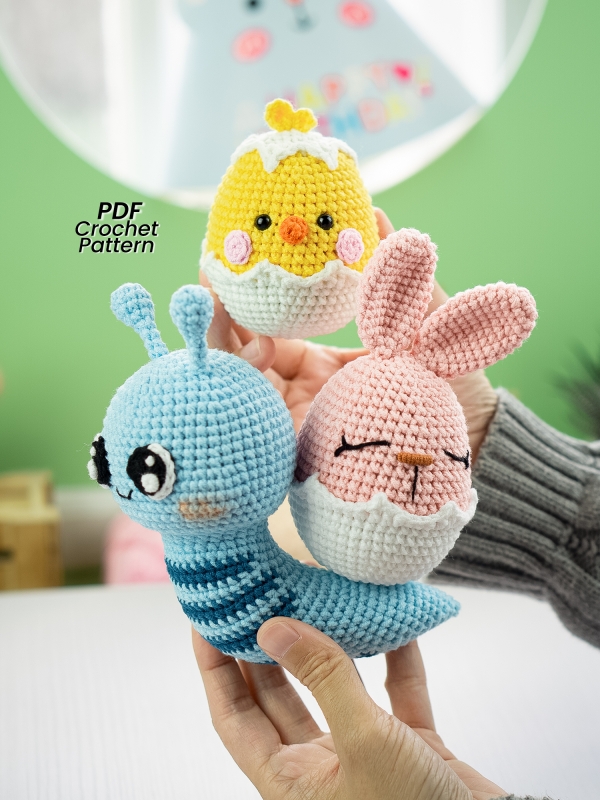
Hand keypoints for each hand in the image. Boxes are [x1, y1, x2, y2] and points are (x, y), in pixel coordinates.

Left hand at [193, 621, 505, 799]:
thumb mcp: (366, 743)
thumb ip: (324, 680)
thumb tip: (274, 628)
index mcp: (291, 780)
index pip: (234, 715)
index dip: (215, 667)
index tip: (206, 618)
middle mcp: (321, 767)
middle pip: (278, 695)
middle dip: (268, 644)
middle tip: (261, 593)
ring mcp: (366, 754)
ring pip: (334, 687)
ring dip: (332, 644)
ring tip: (319, 594)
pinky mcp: (412, 746)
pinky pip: (396, 691)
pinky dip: (396, 658)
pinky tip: (396, 622)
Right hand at [200, 209, 496, 453]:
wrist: (472, 442)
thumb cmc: (452, 385)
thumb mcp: (426, 325)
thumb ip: (399, 280)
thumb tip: (377, 215)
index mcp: (319, 363)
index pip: (269, 329)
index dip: (245, 298)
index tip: (234, 260)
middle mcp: (299, 391)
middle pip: (242, 353)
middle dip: (218, 315)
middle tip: (208, 275)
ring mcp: (292, 419)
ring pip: (238, 381)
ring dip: (220, 342)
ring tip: (215, 306)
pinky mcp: (291, 449)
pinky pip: (250, 415)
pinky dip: (236, 382)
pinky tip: (239, 351)